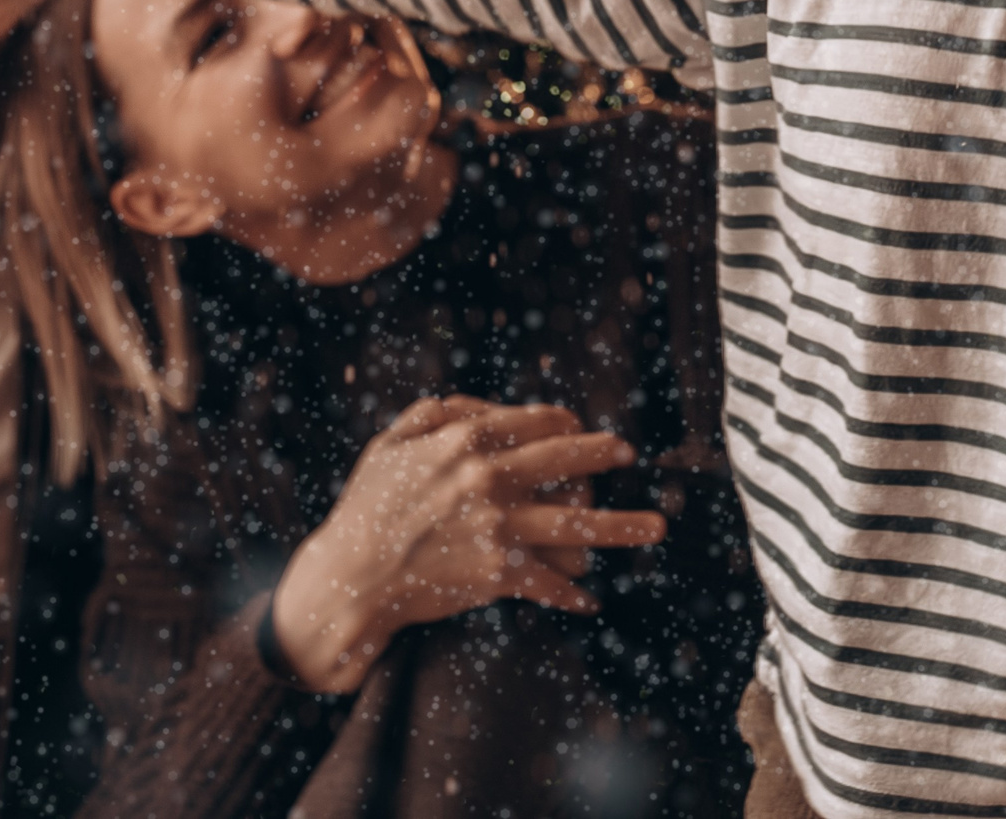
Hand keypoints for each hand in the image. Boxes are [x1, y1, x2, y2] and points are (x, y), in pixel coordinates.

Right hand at [268, 398, 664, 694]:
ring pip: (578, 522)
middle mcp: (492, 478)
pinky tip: (588, 599)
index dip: (567, 423)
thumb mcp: (392, 443)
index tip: (581, 429)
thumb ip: (436, 413)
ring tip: (656, 528)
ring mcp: (500, 526)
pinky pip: (549, 581)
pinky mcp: (499, 573)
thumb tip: (480, 405)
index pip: (539, 420)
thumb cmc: (366, 508)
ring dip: (622, 526)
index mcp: (468, 440)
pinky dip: (570, 591)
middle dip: (605, 455)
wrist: (349, 577)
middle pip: (569, 459)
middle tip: (626, 455)